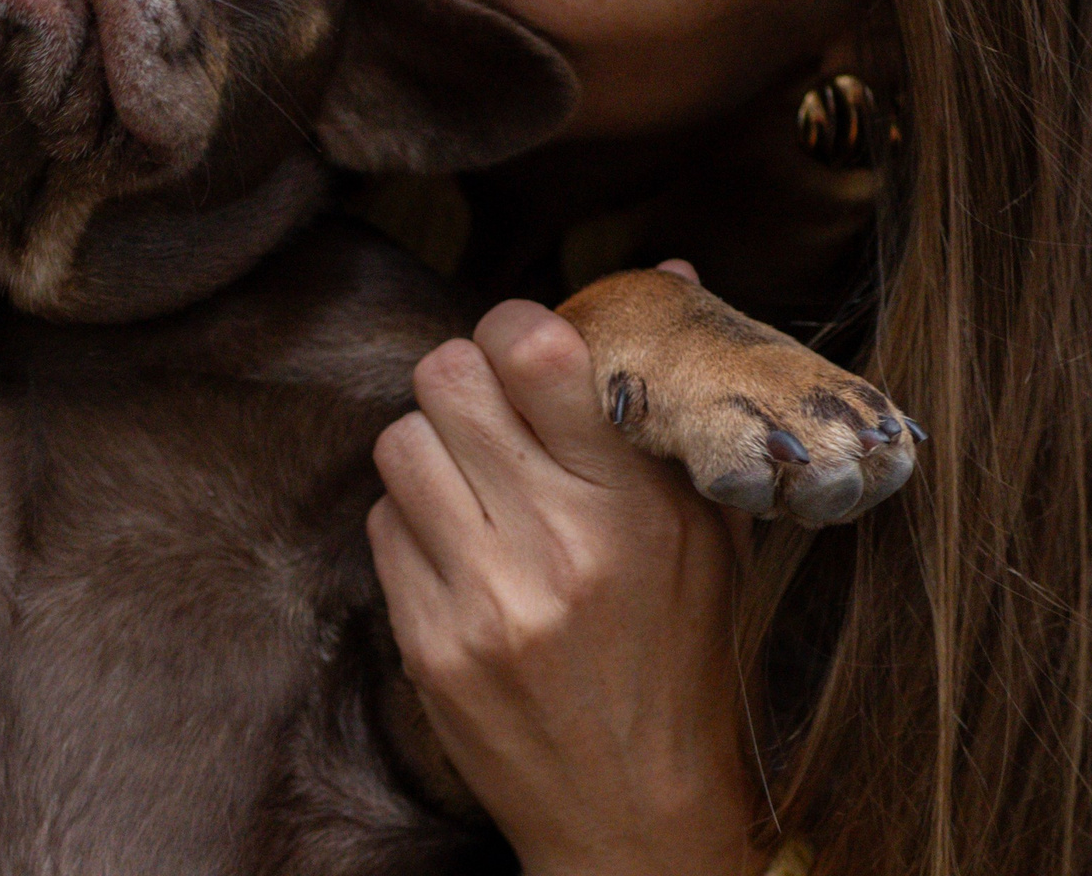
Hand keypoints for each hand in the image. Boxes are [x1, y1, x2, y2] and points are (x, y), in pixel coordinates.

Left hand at [369, 288, 760, 875]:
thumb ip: (673, 407)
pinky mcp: (428, 644)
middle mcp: (553, 545)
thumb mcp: (711, 535)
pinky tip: (458, 549)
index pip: (534, 349)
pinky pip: (380, 524)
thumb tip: (660, 271)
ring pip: (399, 443)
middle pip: (445, 378)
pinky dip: (410, 521)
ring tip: (472, 481)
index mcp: (632, 507)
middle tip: (491, 410)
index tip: (528, 347)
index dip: (516, 326)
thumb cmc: (686, 665)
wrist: (638, 823)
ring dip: (429, 447)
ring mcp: (481, 599)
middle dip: (463, 378)